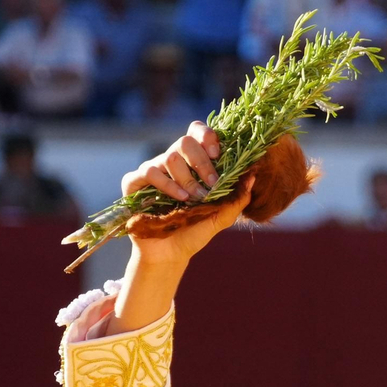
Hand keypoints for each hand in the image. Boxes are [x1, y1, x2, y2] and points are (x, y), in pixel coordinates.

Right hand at [121, 120, 253, 272]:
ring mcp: (152, 170)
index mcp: (192, 163)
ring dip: (187, 179)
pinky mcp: (134, 182)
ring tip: (194, 199)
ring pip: (170, 157)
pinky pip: (149, 171)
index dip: (207, 136)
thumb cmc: (195, 232)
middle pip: (185, 141)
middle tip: (212, 184)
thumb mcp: (221, 217)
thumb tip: (252, 176)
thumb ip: (237, 198)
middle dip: (202, 162)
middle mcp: (171, 161)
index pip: (197, 132)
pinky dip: (167, 185)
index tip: (218, 154)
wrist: (170, 254)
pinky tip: (180, 199)